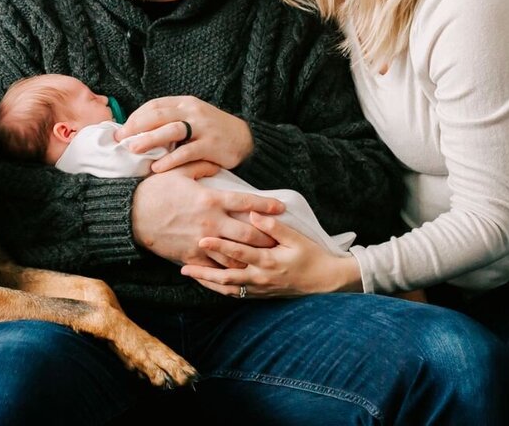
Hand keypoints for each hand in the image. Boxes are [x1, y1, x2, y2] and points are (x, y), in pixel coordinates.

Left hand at [115, 96, 252, 172]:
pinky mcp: (211, 145)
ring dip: (150, 139)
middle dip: (137, 126)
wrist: (246, 139)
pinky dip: (170, 160)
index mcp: (185, 103)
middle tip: (120, 138)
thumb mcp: (192, 117)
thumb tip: (138, 131)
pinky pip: (186, 152)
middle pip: (159, 115)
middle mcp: (192, 112)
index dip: (136, 117)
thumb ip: (170, 120)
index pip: (154, 105)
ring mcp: (202, 128)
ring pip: (171, 131)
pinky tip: (157, 168)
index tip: (122, 129)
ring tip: (133, 149)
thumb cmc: (212, 130)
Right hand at [130, 164, 283, 265]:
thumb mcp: (178, 172)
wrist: (132, 215)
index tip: (281, 208)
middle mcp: (211, 222)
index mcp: (210, 199)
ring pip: (236, 255)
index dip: (266, 205)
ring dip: (252, 257)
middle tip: (280, 240)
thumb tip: (217, 162)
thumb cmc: (155, 191)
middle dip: (267, 238)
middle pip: (248, 233)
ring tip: (266, 260)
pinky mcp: (192, 256)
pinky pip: (215, 268)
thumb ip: (201, 166)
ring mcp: (202, 241)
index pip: (246, 202)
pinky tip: (240, 274)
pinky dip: (229, 272)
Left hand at [179, 212, 363, 296]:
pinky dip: (220, 289)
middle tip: (183, 265)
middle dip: (203, 271)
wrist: (325, 281)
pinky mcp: (261, 294)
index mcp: (268, 261)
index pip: (238, 253)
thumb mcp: (296, 238)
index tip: (201, 240)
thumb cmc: (312, 255)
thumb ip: (273, 226)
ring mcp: (260, 288)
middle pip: (226, 276)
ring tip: (189, 274)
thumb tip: (253, 214)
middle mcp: (261, 277)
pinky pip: (236, 294)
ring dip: (208, 282)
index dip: (219, 246)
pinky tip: (208, 283)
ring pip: (228, 288)